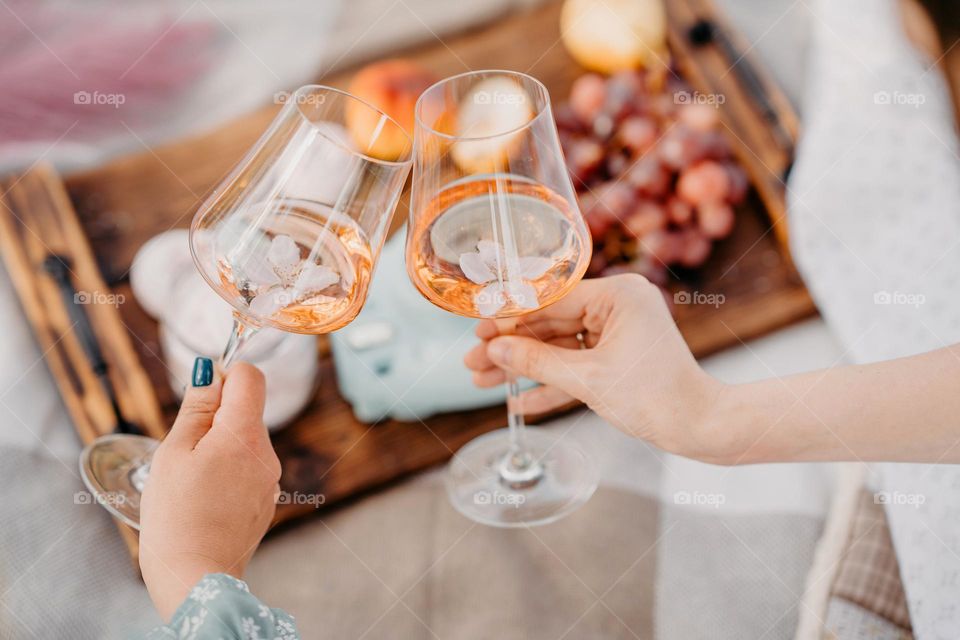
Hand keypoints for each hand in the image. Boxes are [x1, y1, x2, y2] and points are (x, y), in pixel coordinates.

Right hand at [139, 360, 280, 621]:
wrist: (195, 576)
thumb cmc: (176, 515)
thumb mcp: (175, 452)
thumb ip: (197, 408)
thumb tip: (210, 372)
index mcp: (246, 434)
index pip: (251, 377)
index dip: (224, 377)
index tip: (200, 397)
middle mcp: (267, 454)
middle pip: (246, 412)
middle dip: (215, 420)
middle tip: (184, 452)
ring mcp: (270, 480)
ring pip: (244, 443)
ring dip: (219, 448)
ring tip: (191, 482)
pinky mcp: (265, 501)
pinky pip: (246, 470)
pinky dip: (227, 473)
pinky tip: (204, 499)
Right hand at [464, 275, 732, 462]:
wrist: (700, 427)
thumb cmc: (655, 397)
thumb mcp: (588, 380)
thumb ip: (538, 362)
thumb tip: (495, 349)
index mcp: (618, 295)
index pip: (551, 299)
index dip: (511, 318)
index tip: (479, 329)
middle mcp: (618, 306)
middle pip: (549, 324)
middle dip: (511, 347)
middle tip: (472, 360)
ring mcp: (617, 333)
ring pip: (557, 348)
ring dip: (523, 367)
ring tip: (482, 381)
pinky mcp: (616, 359)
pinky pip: (574, 366)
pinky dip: (549, 383)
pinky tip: (517, 400)